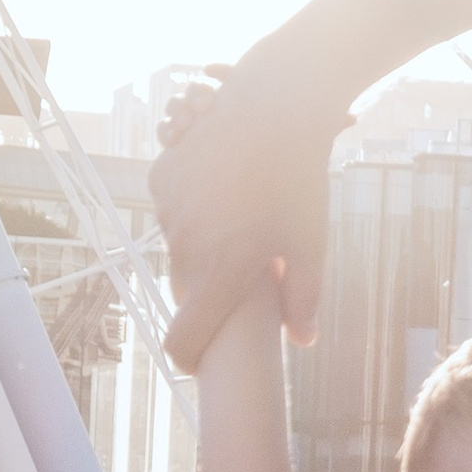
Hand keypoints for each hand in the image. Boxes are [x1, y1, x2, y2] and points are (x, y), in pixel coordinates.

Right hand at [153, 43, 353, 367]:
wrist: (273, 108)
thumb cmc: (298, 181)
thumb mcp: (311, 244)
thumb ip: (303, 301)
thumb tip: (300, 344)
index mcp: (220, 274)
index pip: (184, 341)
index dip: (190, 357)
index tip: (201, 363)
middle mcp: (184, 245)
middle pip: (186, 291)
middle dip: (209, 291)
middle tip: (246, 268)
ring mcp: (167, 209)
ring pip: (177, 247)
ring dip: (201, 247)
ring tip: (240, 220)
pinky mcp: (160, 176)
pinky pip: (171, 210)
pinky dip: (190, 211)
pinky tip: (221, 190)